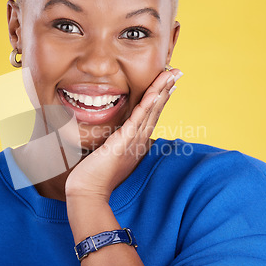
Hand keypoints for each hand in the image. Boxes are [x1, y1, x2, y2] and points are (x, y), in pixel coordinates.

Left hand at [65, 68, 182, 201]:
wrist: (88, 193)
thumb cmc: (96, 176)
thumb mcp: (109, 154)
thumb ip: (115, 143)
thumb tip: (115, 136)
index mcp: (135, 142)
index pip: (150, 116)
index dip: (160, 98)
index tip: (169, 84)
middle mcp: (138, 141)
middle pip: (155, 110)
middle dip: (166, 90)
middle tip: (177, 72)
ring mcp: (132, 142)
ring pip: (149, 112)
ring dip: (161, 92)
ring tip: (171, 76)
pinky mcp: (122, 143)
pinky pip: (137, 121)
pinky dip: (146, 107)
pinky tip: (154, 94)